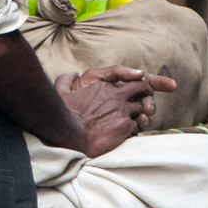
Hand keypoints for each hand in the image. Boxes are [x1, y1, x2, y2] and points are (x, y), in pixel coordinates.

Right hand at [54, 66, 176, 157]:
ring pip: (143, 108)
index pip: (128, 79)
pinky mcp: (125, 126)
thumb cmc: (64, 113)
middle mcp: (116, 96)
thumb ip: (66, 80)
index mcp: (103, 85)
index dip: (134, 85)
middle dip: (147, 94)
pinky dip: (135, 128)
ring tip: (138, 120)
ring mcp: (122, 111)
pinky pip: (138, 125)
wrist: (70, 133)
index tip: (133, 92)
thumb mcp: (61, 92)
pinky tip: (128, 133)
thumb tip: (72, 74)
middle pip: (142, 89)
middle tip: (145, 102)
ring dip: (142, 114)